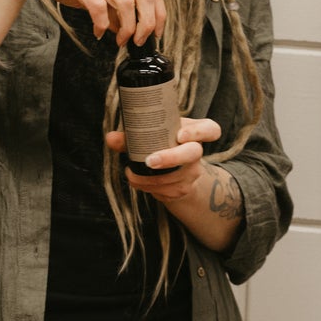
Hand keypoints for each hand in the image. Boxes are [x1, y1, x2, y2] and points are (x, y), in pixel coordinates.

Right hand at [1, 0, 164, 43]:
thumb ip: (111, 2)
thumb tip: (124, 28)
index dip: (158, 14)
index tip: (155, 34)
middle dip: (146, 24)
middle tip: (138, 41)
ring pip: (126, 2)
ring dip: (127, 27)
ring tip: (119, 41)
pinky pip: (98, 6)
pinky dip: (102, 24)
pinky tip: (98, 32)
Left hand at [106, 117, 222, 201]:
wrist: (177, 170)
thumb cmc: (164, 144)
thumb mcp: (154, 134)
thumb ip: (133, 135)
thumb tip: (111, 138)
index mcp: (195, 132)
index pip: (210, 129)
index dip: (199, 132)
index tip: (180, 135)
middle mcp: (197, 152)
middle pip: (193, 154)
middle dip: (171, 158)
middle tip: (149, 161)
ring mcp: (192, 173)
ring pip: (175, 177)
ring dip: (149, 177)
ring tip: (131, 172)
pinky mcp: (183, 190)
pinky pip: (165, 190)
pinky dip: (146, 186)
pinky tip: (136, 181)